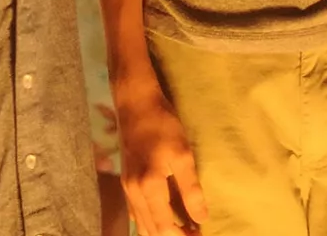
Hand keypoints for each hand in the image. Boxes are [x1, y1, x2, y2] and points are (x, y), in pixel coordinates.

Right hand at [115, 76, 208, 235]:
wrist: (135, 104)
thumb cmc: (162, 125)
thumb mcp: (182, 154)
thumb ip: (190, 188)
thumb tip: (201, 217)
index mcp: (149, 188)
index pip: (164, 227)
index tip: (199, 235)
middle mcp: (134, 193)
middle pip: (151, 230)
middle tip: (194, 233)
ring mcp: (127, 188)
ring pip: (141, 223)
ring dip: (160, 230)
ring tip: (183, 227)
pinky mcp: (126, 181)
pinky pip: (136, 212)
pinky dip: (150, 221)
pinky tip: (163, 217)